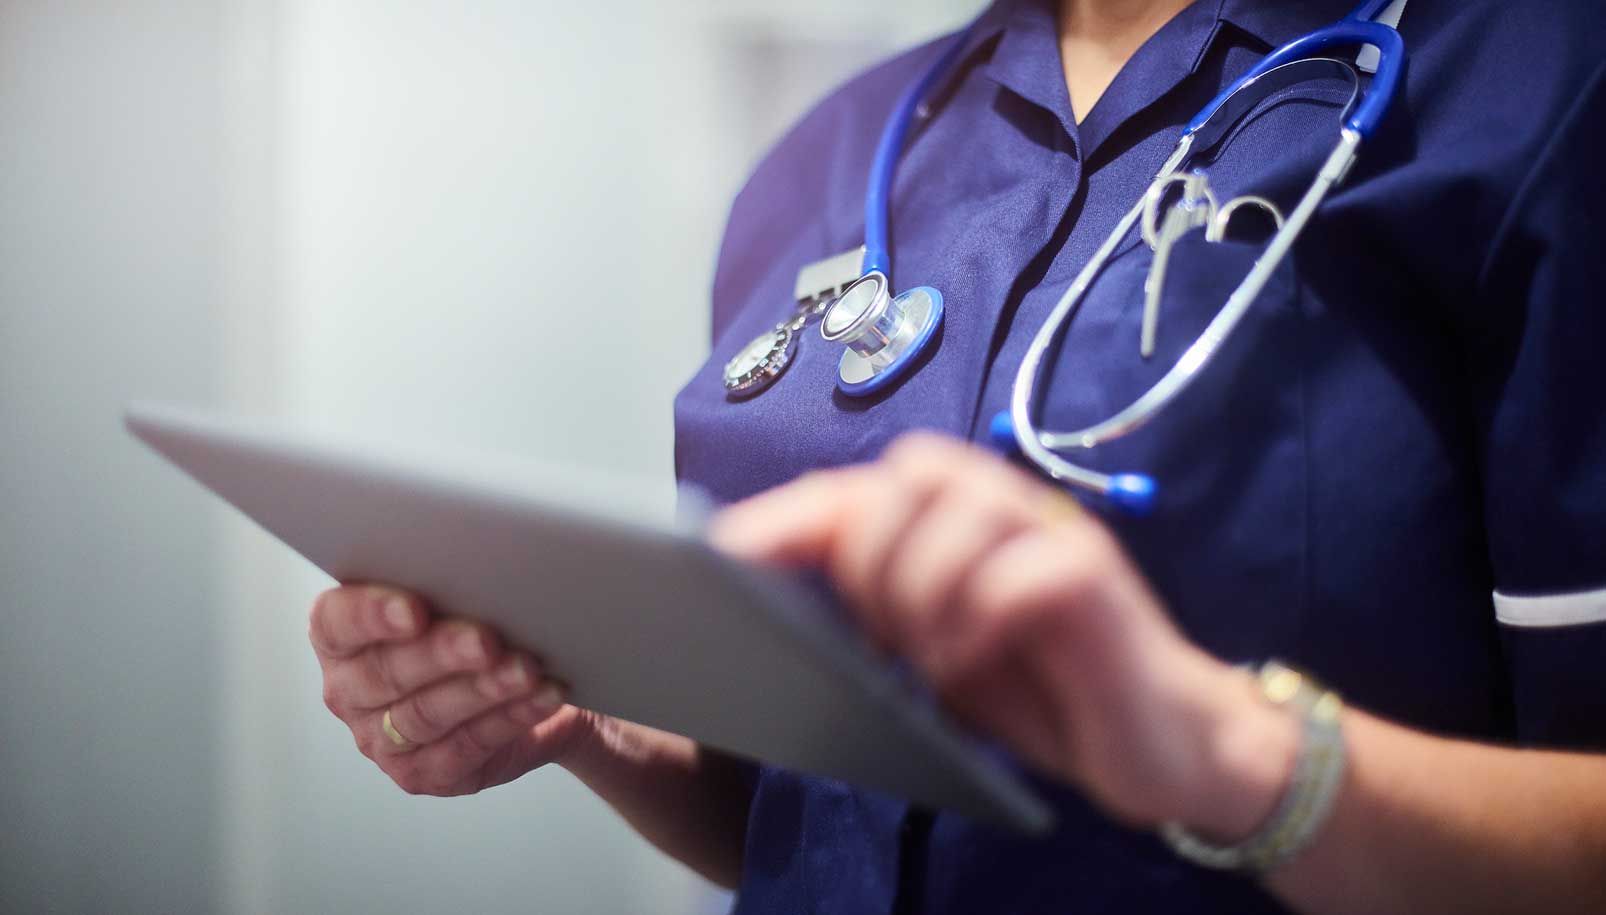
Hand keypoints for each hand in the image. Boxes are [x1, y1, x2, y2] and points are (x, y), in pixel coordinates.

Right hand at [309, 584, 595, 795]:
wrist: (528, 682)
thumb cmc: (476, 623)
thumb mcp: (453, 597)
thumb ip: (445, 582)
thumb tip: (475, 566)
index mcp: (340, 637)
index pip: (337, 623)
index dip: (372, 615)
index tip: (414, 609)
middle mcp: (350, 691)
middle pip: (387, 673)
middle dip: (442, 654)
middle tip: (486, 640)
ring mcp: (380, 740)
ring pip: (428, 714)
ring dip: (482, 690)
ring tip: (526, 669)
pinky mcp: (421, 774)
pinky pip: (467, 746)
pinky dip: (510, 718)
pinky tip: (541, 696)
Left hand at [709, 433, 1295, 837]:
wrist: (1159, 739)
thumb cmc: (1039, 689)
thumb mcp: (937, 647)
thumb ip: (877, 609)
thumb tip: (777, 603)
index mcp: (955, 515)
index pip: (853, 490)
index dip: (783, 518)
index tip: (718, 557)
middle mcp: (1004, 503)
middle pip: (902, 476)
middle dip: (869, 558)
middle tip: (884, 636)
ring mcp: (1053, 532)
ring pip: (953, 505)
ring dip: (920, 588)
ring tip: (928, 657)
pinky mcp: (1095, 576)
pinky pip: (1020, 570)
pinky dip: (978, 618)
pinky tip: (969, 665)